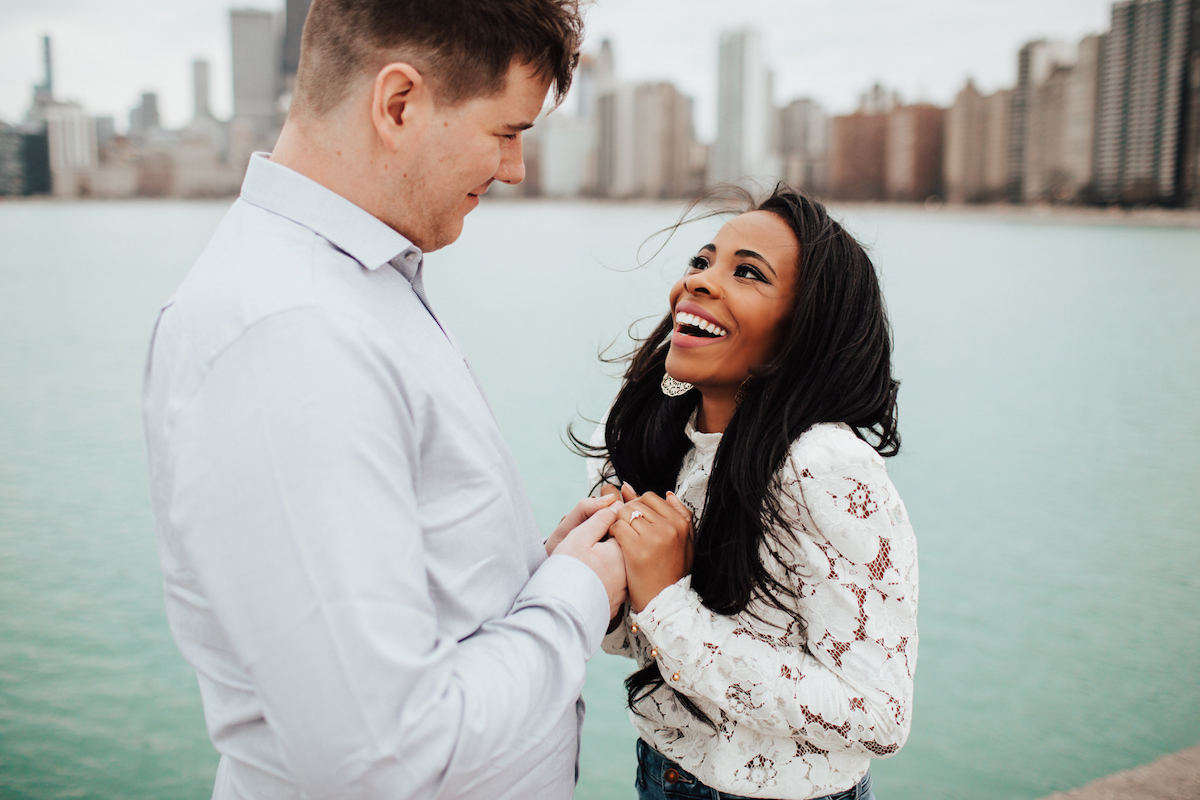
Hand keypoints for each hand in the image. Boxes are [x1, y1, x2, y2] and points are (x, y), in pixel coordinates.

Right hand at [553, 500, 628, 619]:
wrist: (558, 611)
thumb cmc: (567, 572)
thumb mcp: (579, 536)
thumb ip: (599, 518)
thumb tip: (614, 505)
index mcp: (622, 552)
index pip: (623, 530)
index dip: (606, 527)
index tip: (590, 534)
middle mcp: (628, 573)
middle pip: (621, 551)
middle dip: (605, 547)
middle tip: (584, 553)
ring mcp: (623, 592)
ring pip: (617, 570)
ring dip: (606, 565)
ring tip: (585, 568)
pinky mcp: (615, 605)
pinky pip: (613, 587)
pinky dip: (604, 583)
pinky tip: (589, 583)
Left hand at [606, 484, 692, 612]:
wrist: (664, 601)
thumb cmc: (672, 572)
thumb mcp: (687, 543)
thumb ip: (681, 515)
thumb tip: (667, 493)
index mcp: (681, 523)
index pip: (651, 497)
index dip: (638, 506)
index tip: (635, 519)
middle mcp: (669, 527)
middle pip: (636, 503)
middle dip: (626, 513)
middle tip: (626, 529)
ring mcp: (653, 537)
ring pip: (624, 513)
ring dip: (618, 523)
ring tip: (622, 536)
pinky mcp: (636, 548)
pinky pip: (617, 527)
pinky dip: (612, 533)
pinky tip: (616, 543)